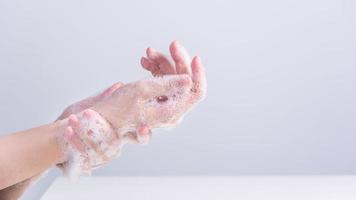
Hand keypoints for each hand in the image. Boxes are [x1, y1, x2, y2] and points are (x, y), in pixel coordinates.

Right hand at [92, 41, 206, 137]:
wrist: (103, 117)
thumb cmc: (118, 107)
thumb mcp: (142, 90)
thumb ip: (168, 84)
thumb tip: (189, 80)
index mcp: (171, 112)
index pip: (196, 92)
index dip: (199, 74)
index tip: (195, 57)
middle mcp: (172, 111)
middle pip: (186, 82)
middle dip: (178, 61)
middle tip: (171, 44)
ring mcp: (166, 106)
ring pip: (174, 79)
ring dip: (164, 63)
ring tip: (148, 54)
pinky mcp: (159, 100)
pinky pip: (164, 82)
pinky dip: (157, 70)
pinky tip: (146, 62)